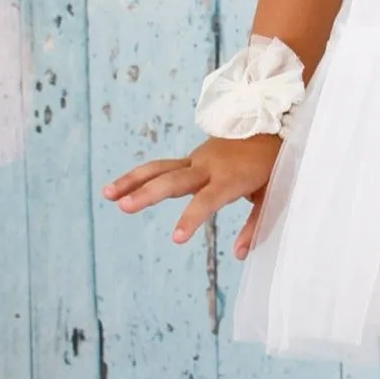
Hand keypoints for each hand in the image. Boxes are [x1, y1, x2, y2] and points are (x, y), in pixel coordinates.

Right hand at [102, 133, 281, 260]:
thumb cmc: (271, 165)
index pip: (208, 200)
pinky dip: (140, 176)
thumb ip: (255, 225)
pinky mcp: (191, 158)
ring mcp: (197, 159)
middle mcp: (209, 166)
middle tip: (125, 207)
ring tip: (107, 195)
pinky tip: (118, 188)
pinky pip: (161, 166)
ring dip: (133, 181)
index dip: (192, 218)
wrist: (270, 125)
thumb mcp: (271, 195)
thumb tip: (239, 254)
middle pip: (174, 180)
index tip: (176, 238)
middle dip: (149, 194)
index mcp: (231, 177)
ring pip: (160, 168)